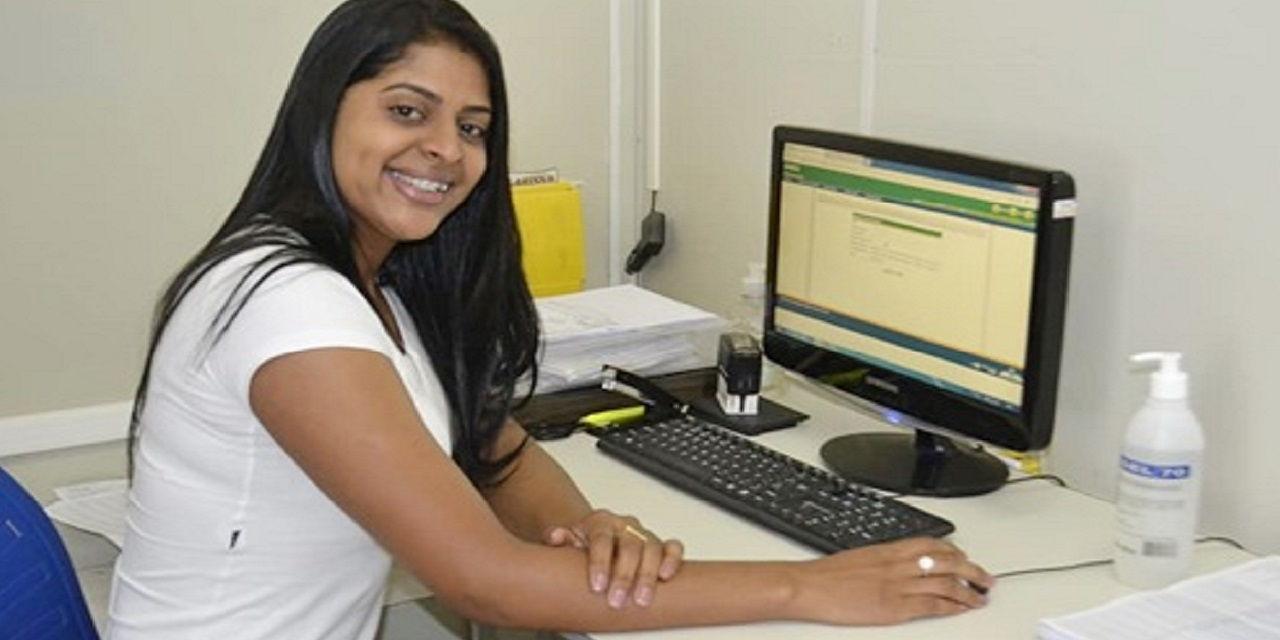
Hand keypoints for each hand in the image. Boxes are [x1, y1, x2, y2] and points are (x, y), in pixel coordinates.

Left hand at [543, 509, 683, 607]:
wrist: (596, 535)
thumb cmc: (583, 542)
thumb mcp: (566, 538)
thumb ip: (558, 537)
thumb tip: (555, 536)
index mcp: (600, 522)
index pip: (602, 539)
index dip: (600, 562)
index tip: (597, 585)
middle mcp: (625, 526)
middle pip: (630, 546)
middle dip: (625, 576)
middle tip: (617, 600)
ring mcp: (643, 534)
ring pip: (653, 548)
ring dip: (649, 575)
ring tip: (642, 599)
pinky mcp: (660, 544)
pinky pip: (673, 546)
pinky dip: (673, 559)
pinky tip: (666, 576)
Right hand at [792, 537, 993, 624]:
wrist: (809, 586)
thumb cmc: (826, 574)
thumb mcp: (859, 556)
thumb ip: (883, 559)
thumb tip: (896, 564)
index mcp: (888, 549)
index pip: (931, 544)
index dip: (954, 551)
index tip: (964, 558)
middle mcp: (898, 564)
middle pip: (946, 562)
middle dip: (971, 570)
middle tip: (985, 578)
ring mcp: (898, 586)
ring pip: (945, 583)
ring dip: (968, 590)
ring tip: (981, 596)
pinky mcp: (895, 607)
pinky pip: (932, 605)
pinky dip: (951, 607)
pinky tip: (961, 609)